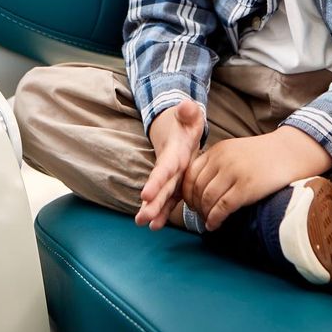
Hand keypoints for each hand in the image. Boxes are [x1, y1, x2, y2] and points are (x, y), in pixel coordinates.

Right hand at [137, 99, 204, 229]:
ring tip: (145, 225)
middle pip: (160, 187)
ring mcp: (171, 177)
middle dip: (151, 203)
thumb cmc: (185, 123)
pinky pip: (169, 200)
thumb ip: (188, 112)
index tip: (145, 195)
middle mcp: (169, 167)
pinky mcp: (176, 184)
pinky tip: (156, 226)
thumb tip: (186, 105)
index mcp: (173, 154)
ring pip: (162, 196)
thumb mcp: (189, 116)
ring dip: (154, 211)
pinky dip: (163, 212)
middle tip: (141, 218)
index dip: (155, 181)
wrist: (177, 129)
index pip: (164, 169)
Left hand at [183, 128, 331, 230]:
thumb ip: (218, 163)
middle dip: (195, 206)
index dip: (186, 192)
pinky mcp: (247, 187)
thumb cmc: (264, 155)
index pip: (190, 174)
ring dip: (204, 214)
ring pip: (207, 198)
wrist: (292, 152)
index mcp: (217, 150)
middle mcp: (222, 159)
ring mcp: (234, 173)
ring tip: (208, 221)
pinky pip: (223, 207)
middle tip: (199, 215)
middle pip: (196, 188)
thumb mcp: (236, 151)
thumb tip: (201, 188)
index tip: (191, 203)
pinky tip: (215, 225)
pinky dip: (215, 219)